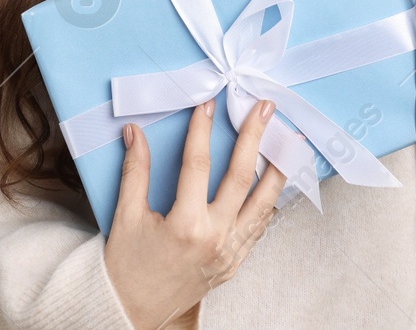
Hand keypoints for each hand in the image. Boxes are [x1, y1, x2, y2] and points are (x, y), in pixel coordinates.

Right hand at [104, 95, 287, 329]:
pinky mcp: (234, 263)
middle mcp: (214, 238)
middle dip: (255, 137)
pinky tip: (275, 184)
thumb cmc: (126, 267)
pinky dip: (269, 203)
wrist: (130, 311)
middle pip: (242, 177)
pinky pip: (258, 228)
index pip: (197, 165)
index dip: (201, 131)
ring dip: (278, 170)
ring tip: (289, 143)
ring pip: (263, 204)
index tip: (208, 106)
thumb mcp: (126, 216)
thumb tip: (134, 133)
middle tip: (265, 109)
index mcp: (185, 225)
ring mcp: (229, 253)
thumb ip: (135, 171)